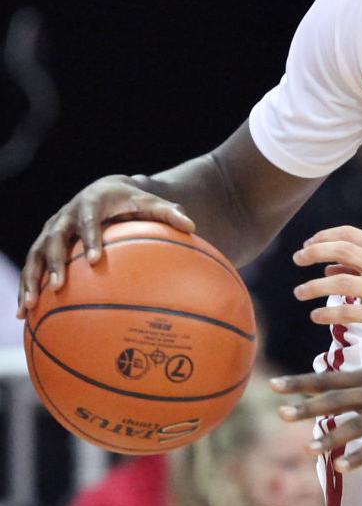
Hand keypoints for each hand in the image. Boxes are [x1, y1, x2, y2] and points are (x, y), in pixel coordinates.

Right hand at [18, 176, 194, 312]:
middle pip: (53, 239)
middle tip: (59, 286)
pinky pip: (33, 267)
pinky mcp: (45, 245)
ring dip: (30, 280)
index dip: (89, 239)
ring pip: (35, 255)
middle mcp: (64, 217)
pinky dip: (27, 288)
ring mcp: (52, 231)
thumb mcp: (151, 203)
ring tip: (29, 306)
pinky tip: (25, 314)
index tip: (94, 260)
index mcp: (89, 204)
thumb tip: (192, 225)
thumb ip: (169, 213)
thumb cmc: (133, 201)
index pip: (87, 221)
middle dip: (54, 263)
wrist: (106, 191)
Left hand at [272, 365, 361, 468]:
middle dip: (308, 407)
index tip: (273, 386)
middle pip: (337, 400)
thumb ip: (357, 381)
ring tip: (308, 449)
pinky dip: (360, 456)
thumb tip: (326, 382)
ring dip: (331, 437)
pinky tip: (341, 466)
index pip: (329, 379)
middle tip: (281, 414)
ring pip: (356, 425)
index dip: (301, 383)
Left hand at [293, 226, 361, 352]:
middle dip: (313, 252)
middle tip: (297, 259)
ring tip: (299, 292)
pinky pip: (345, 312)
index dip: (324, 236)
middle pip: (341, 250)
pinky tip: (316, 316)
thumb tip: (329, 268)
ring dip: (313, 286)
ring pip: (338, 283)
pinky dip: (325, 313)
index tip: (308, 245)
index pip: (350, 234)